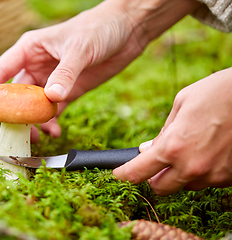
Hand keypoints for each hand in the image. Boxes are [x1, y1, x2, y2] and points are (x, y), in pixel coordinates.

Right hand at [0, 0, 199, 141]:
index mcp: (30, 49)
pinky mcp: (69, 90)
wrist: (128, 30)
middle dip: (14, 114)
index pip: (1, 72)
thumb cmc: (98, 29)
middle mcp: (37, 66)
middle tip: (15, 132)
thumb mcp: (80, 48)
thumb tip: (51, 98)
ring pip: (34, 106)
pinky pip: (54, 110)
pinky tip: (56, 131)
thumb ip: (65, 73)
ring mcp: (53, 80)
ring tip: (42, 136)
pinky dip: (52, 122)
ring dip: (34, 122)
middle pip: (16, 94)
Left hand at [113, 67, 231, 194]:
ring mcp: (212, 175)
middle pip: (160, 187)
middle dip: (152, 177)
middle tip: (154, 163)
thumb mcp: (180, 105)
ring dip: (178, 174)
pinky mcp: (229, 178)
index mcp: (173, 147)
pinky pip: (206, 181)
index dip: (124, 175)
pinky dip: (200, 171)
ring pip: (185, 185)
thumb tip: (147, 150)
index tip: (118, 174)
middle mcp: (191, 167)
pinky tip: (205, 152)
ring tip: (187, 151)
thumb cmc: (216, 93)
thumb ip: (162, 133)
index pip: (138, 172)